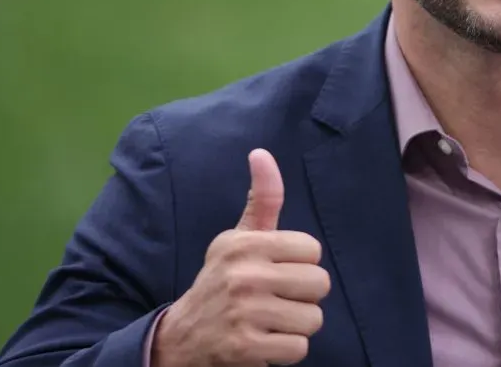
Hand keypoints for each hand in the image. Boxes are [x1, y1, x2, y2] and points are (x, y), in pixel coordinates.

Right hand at [152, 149, 331, 366]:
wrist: (181, 336)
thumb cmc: (222, 280)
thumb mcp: (237, 238)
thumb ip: (261, 199)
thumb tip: (262, 153)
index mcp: (246, 244)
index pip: (313, 250)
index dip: (301, 264)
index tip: (278, 270)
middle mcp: (244, 275)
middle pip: (320, 284)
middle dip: (304, 297)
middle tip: (277, 299)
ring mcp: (244, 313)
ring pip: (313, 318)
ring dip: (296, 326)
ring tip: (271, 321)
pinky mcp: (245, 348)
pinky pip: (298, 348)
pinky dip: (286, 351)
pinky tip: (264, 342)